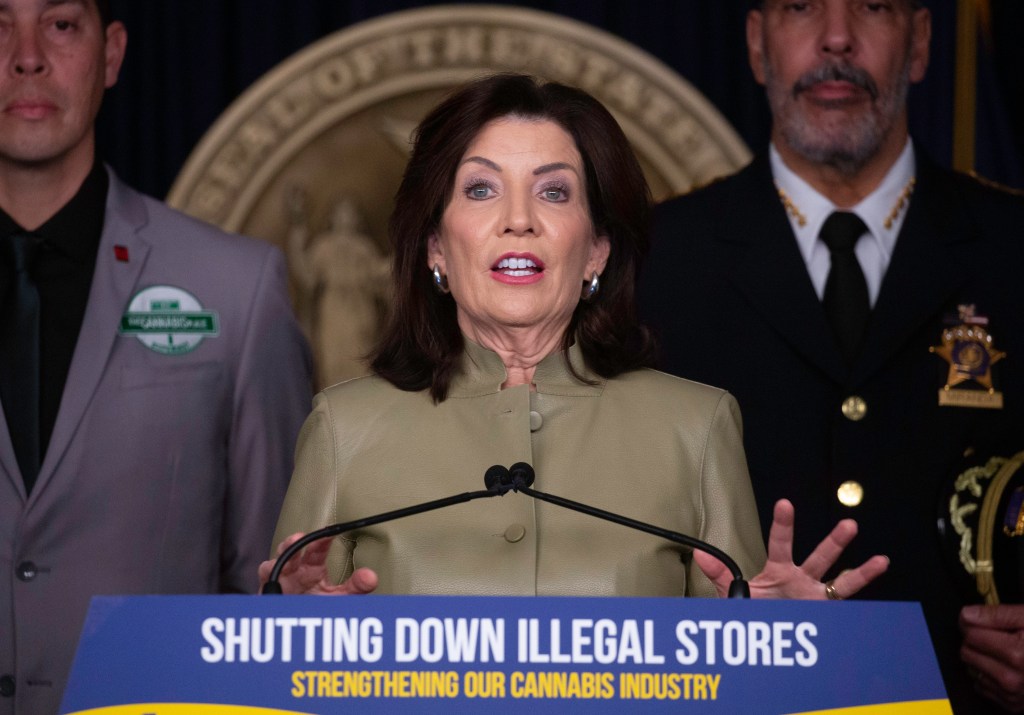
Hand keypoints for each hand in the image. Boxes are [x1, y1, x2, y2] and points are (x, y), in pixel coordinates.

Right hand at [258, 532, 378, 594]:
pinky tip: (268, 584)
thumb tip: (371, 577)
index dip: (322, 540)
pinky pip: (261, 589)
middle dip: (291, 544)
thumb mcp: (339, 597)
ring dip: (272, 563)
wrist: (298, 628)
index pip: (317, 549)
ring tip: (274, 569)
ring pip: (270, 566)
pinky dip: (264, 586)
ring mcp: (277, 583)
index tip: (328, 534)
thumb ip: (355, 587)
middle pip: (290, 552)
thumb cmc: (317, 606)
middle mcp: (293, 571)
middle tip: (296, 539)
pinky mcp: (265, 596)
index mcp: (312, 568)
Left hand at [695, 499, 888, 598]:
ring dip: (860, 572)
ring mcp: (816, 595)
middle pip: (820, 557)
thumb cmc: (751, 608)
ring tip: (881, 560)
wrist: (762, 635)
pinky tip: (879, 591)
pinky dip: (861, 598)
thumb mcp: (732, 592)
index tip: (785, 503)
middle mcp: (801, 578)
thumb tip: (698, 553)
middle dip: (835, 542)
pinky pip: (845, 604)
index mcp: (778, 570)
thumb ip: (720, 573)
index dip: (783, 525)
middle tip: (849, 524)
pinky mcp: (824, 612)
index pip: (780, 544)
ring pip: (840, 580)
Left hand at [960, 604, 1023, 711]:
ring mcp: (1012, 694)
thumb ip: (997, 615)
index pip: (970, 634)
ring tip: (1002, 652)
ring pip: (972, 670)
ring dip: (980, 659)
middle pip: (967, 652)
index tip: (981, 621)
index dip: (974, 624)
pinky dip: (988, 676)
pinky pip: (981, 686)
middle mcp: (1012, 679)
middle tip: (995, 637)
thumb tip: (966, 616)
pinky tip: (1004, 667)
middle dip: (976, 642)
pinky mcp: (1012, 705)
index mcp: (1016, 654)